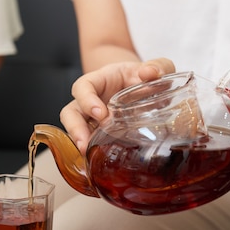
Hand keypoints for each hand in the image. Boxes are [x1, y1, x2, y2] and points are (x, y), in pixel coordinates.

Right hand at [60, 59, 174, 153]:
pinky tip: (94, 163)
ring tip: (86, 155)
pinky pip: (87, 142)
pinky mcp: (98, 133)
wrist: (147, 88)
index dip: (86, 99)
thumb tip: (149, 73)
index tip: (100, 114)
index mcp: (102, 81)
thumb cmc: (146, 77)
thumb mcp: (156, 67)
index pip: (83, 86)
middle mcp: (91, 100)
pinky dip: (88, 152)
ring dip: (78, 142)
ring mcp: (92, 118)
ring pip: (74, 129)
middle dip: (75, 128)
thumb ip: (158, 66)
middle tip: (85, 142)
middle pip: (70, 112)